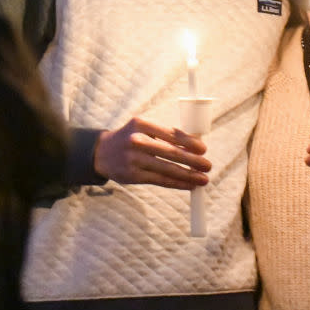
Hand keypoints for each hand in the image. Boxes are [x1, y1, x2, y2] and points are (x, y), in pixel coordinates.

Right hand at [94, 117, 209, 188]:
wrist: (101, 153)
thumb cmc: (131, 138)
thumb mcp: (144, 129)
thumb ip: (166, 135)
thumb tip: (195, 145)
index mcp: (141, 124)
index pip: (171, 134)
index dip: (189, 143)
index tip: (203, 149)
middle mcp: (136, 141)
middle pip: (170, 153)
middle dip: (192, 161)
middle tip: (208, 165)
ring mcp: (132, 159)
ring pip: (166, 169)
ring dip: (188, 175)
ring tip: (203, 179)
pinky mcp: (132, 176)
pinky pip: (159, 180)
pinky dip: (176, 183)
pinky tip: (188, 185)